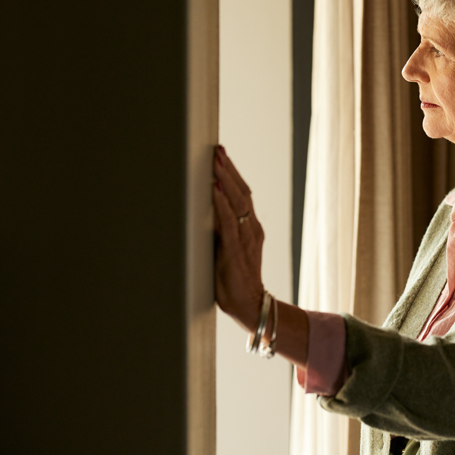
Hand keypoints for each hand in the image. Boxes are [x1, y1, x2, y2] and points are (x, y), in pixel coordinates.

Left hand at [212, 145, 264, 331]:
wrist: (250, 306)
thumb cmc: (234, 280)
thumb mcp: (228, 250)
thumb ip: (221, 231)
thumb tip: (202, 211)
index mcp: (251, 228)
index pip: (243, 194)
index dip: (233, 174)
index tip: (221, 155)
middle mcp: (252, 229)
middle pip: (242, 193)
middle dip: (228, 170)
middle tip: (218, 150)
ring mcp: (246, 239)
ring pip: (237, 203)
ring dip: (225, 180)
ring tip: (216, 162)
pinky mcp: (236, 251)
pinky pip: (229, 223)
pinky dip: (221, 204)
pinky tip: (215, 190)